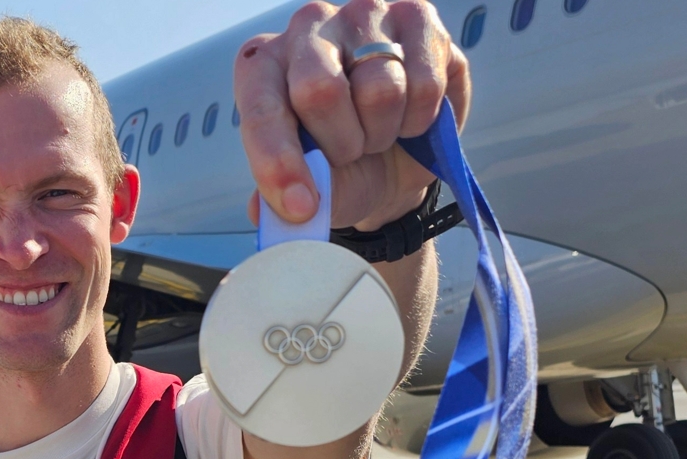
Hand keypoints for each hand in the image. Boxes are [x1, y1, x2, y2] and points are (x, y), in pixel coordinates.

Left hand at [235, 0, 468, 230]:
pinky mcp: (417, 17)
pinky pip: (425, 83)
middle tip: (350, 153)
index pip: (262, 110)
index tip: (301, 207)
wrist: (397, 158)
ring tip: (380, 130)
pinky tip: (409, 114)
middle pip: (320, 91)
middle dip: (342, 144)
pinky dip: (420, 118)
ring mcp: (363, 15)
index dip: (280, 163)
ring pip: (380, 90)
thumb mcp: (310, 191)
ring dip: (384, 132)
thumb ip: (281, 199)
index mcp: (264, 66)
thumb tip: (261, 210)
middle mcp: (307, 27)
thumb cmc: (341, 166)